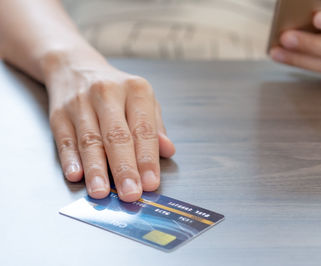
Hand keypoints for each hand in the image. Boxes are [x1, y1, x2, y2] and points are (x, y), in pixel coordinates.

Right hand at [45, 56, 174, 201]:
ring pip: (90, 140)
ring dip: (96, 169)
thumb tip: (168, 151)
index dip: (147, 159)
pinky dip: (70, 159)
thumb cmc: (116, 88)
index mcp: (136, 90)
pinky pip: (65, 139)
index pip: (144, 129)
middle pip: (117, 136)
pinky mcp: (59, 114)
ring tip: (101, 192)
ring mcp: (81, 103)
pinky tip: (76, 175)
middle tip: (130, 193)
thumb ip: (155, 127)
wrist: (75, 66)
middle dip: (124, 168)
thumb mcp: (142, 99)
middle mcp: (108, 93)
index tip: (151, 183)